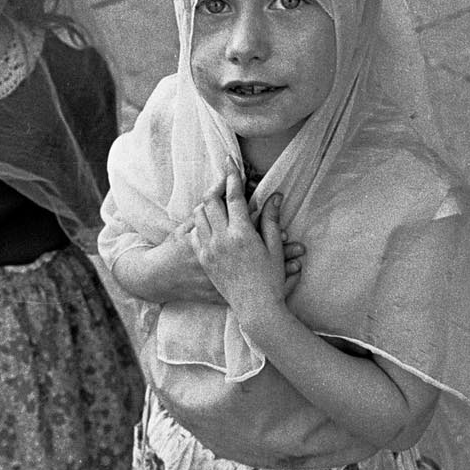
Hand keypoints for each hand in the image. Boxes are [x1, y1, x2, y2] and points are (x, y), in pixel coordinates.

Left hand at [188, 169, 286, 324]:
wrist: (255, 308)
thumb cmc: (270, 279)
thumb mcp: (274, 248)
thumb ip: (271, 219)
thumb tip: (274, 196)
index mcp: (242, 233)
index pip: (233, 196)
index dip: (232, 176)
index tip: (230, 160)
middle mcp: (221, 239)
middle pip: (211, 201)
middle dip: (217, 187)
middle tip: (224, 180)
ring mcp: (209, 249)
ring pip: (199, 215)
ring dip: (208, 204)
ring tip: (217, 201)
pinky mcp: (204, 259)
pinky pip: (195, 232)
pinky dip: (201, 223)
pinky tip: (211, 223)